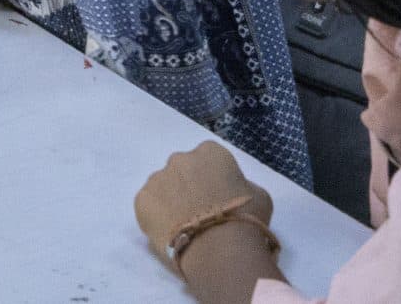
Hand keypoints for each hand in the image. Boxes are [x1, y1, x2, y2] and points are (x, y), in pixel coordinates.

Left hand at [133, 142, 269, 259]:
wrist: (220, 248)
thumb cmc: (245, 219)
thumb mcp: (259, 196)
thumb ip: (241, 184)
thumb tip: (230, 189)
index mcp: (209, 153)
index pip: (210, 158)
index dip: (216, 178)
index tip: (221, 196)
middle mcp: (179, 159)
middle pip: (184, 170)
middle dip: (190, 186)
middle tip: (201, 211)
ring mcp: (157, 178)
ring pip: (164, 187)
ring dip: (172, 200)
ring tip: (186, 225)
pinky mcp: (141, 200)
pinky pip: (150, 205)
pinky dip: (158, 216)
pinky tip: (172, 232)